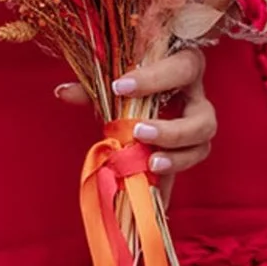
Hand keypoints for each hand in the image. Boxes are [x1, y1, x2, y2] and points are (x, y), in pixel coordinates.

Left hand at [55, 45, 215, 179]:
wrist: (147, 91)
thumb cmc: (136, 79)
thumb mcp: (116, 79)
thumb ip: (93, 86)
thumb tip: (62, 92)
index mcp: (184, 69)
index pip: (182, 68)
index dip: (156, 79)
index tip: (120, 86)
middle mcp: (198, 100)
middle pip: (204, 118)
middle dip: (173, 130)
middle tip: (139, 132)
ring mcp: (196, 129)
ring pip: (201, 147)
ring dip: (178, 158)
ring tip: (150, 163)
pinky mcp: (185, 152)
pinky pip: (183, 170)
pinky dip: (167, 185)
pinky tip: (153, 197)